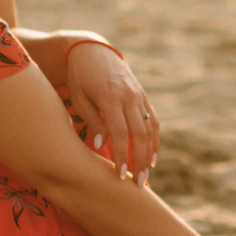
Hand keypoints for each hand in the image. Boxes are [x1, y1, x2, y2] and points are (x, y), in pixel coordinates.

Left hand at [65, 39, 159, 183]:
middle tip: (137, 184)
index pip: (121, 132)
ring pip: (150, 128)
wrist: (93, 51)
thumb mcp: (79, 98)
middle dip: (139, 161)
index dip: (123, 155)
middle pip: (140, 134)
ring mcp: (138, 96)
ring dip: (149, 154)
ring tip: (146, 175)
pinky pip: (153, 120)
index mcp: (111, 97)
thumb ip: (93, 120)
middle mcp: (129, 96)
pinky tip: (152, 157)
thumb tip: (103, 145)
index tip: (121, 175)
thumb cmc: (80, 78)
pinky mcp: (143, 96)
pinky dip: (155, 139)